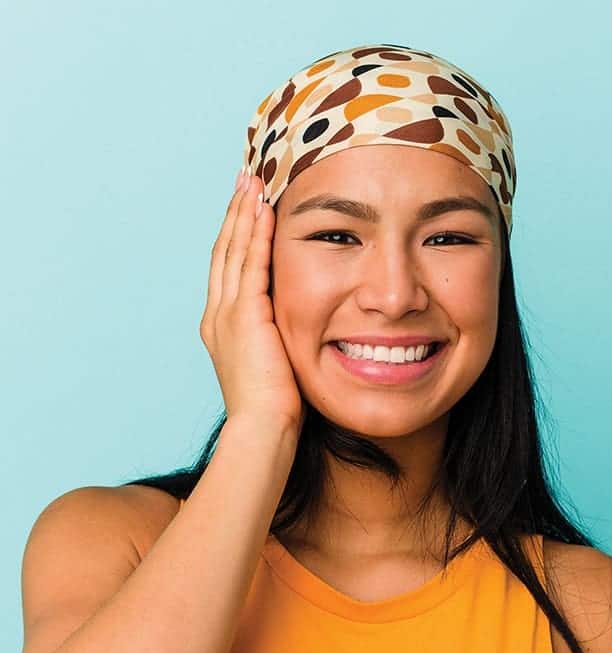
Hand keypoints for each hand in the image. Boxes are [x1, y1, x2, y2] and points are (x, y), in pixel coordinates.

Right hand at [200, 170, 304, 436]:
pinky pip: (250, 265)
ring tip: (251, 181)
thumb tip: (309, 330)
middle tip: (244, 179)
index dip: (237, 236)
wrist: (265, 430)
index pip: (229, 269)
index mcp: (224, 327)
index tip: (247, 207)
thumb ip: (283, 340)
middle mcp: (218, 315)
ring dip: (243, 214)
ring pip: (232, 250)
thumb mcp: (278, 366)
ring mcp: (227, 315)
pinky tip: (264, 210)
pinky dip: (255, 235)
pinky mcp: (244, 317)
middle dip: (235, 214)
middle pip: (224, 251)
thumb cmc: (278, 411)